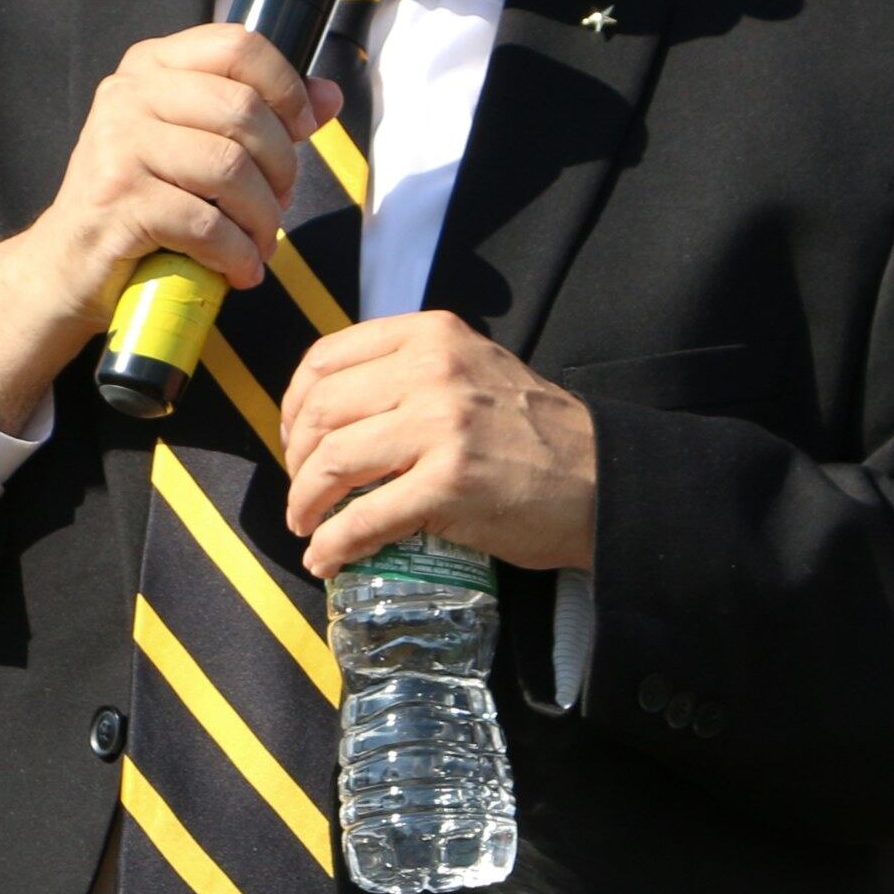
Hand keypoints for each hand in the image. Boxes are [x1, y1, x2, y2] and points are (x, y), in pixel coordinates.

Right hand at [0, 23, 342, 433]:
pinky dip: (236, 254)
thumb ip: (257, 115)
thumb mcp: (194, 144)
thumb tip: (329, 96)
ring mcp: (116, 145)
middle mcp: (128, 95)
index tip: (302, 129)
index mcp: (150, 66)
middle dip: (281, 165)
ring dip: (262, 217)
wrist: (68, 264)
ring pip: (230, 169)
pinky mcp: (116, 201)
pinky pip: (206, 223)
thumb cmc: (141, 200)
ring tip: (260, 243)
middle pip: (242, 110)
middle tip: (280, 202)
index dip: (286, 86)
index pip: (237, 45)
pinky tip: (240, 269)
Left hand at [278, 312, 598, 574]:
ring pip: (333, 463)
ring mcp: (442, 426)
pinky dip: (335, 543)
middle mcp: (433, 371)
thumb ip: (413, 372)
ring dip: (306, 503)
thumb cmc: (533, 434)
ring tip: (308, 526)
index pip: (327, 359)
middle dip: (297, 461)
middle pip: (322, 412)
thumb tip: (334, 412)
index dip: (294, 405)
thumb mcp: (474, 370)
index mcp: (432, 336)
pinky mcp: (450, 484)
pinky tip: (327, 556)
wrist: (599, 479)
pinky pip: (366, 517)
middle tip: (302, 493)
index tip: (295, 441)